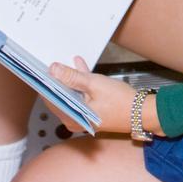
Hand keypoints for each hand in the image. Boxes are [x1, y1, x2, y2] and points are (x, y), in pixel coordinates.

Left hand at [48, 56, 162, 136]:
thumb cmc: (121, 102)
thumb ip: (72, 77)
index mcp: (71, 118)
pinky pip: (80, 95)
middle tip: (50, 62)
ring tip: (64, 61)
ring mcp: (83, 116)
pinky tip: (79, 66)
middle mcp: (74, 120)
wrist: (142, 112)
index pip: (50, 98)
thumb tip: (53, 70)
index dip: (45, 82)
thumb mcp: (94, 84)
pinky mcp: (91, 111)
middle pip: (60, 96)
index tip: (40, 69)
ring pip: (70, 94)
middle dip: (57, 78)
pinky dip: (80, 82)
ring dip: (69, 78)